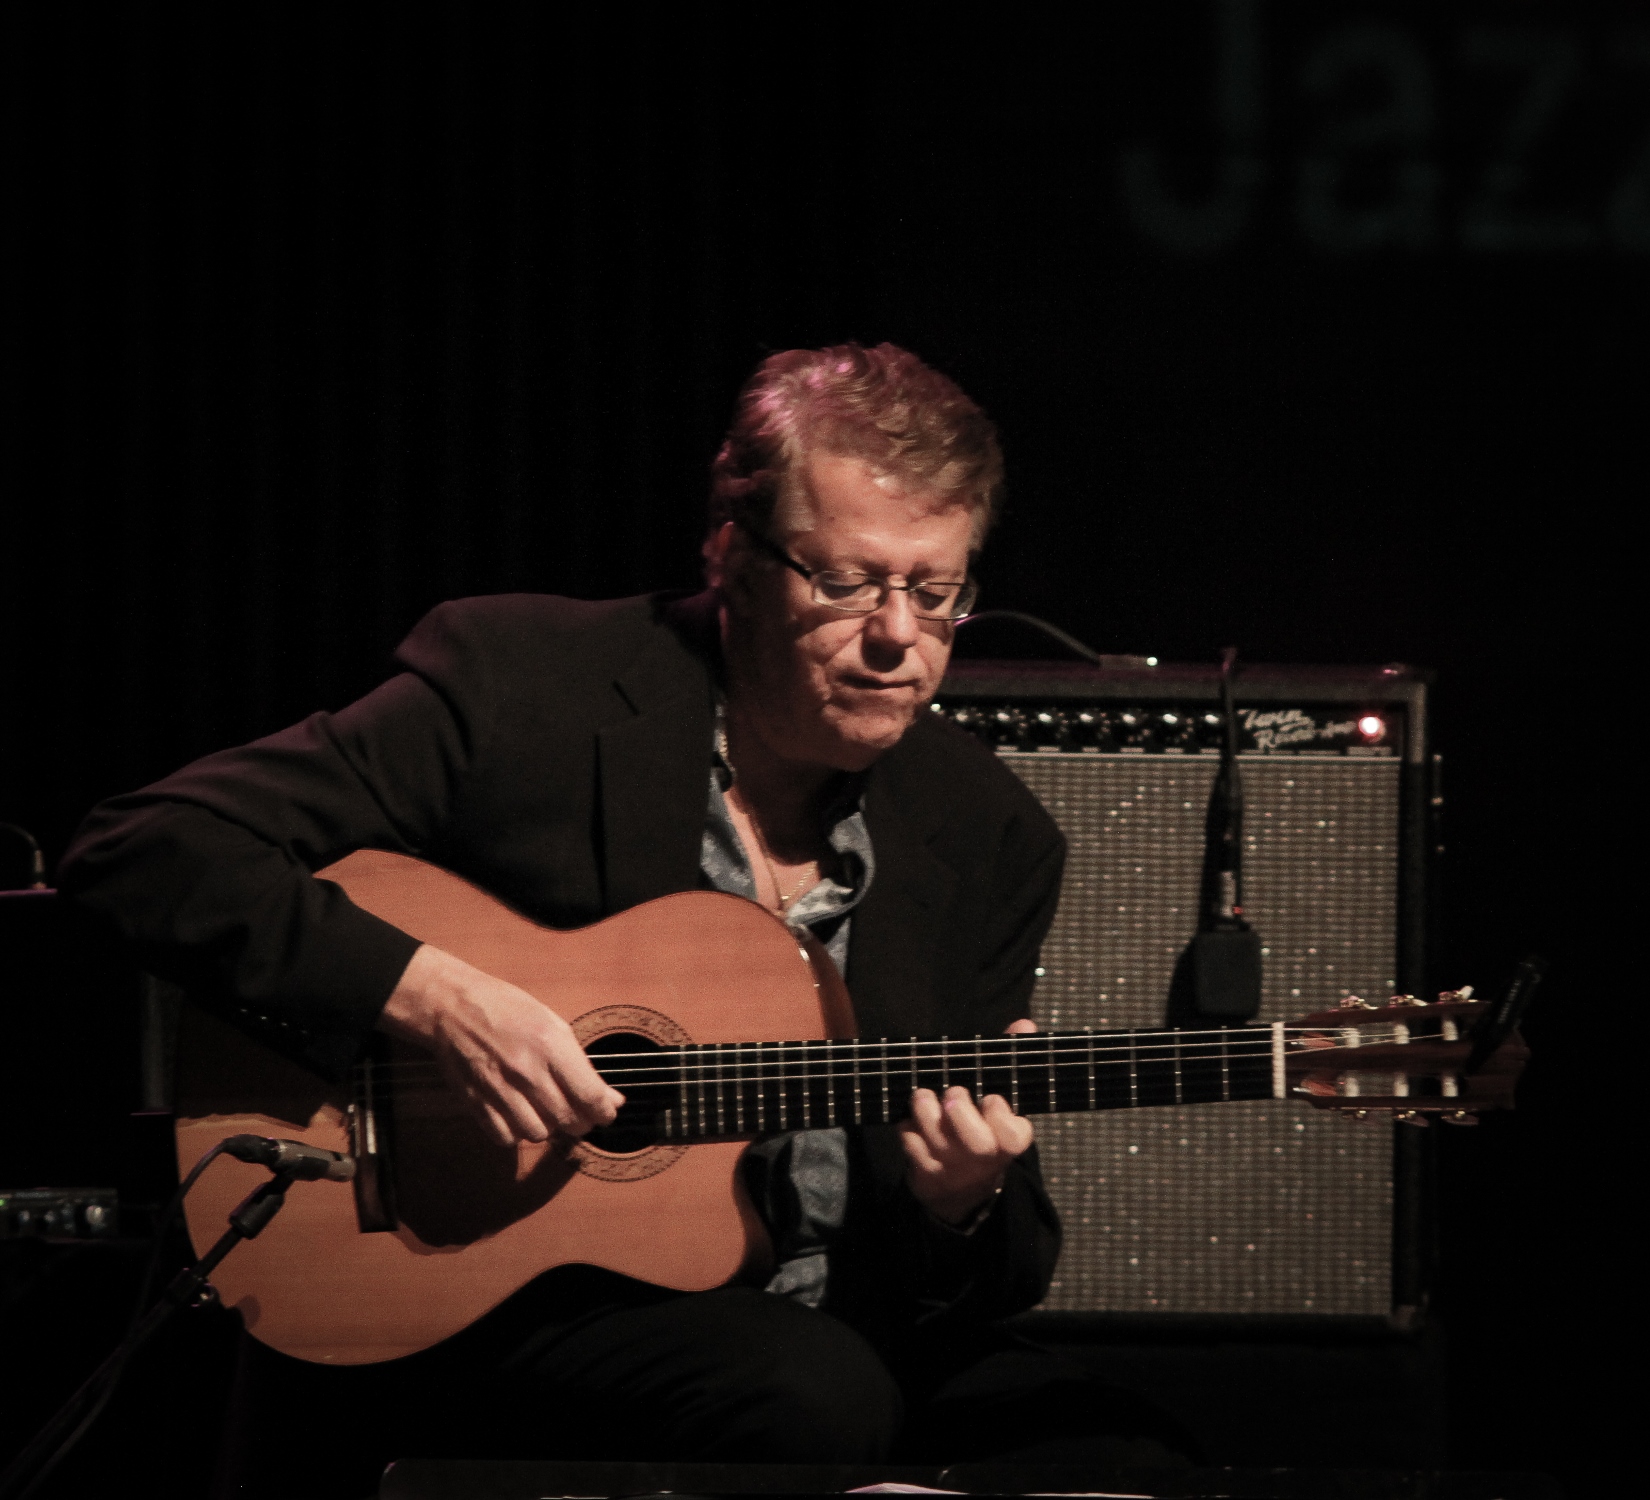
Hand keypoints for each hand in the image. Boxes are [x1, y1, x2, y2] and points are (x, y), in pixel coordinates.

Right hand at [378, 944, 624, 1146]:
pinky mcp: (476, 1104)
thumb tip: (611, 1099)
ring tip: (546, 1109)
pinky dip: (517, 1132)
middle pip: (568, 1120)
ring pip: (539, 1134)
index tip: (606, 1112)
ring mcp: (500, 1090)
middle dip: (581, 1121)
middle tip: (578, 1112)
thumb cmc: (507, 1009)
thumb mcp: (552, 1024)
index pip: (590, 1096)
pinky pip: (506, 1138)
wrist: (453, 1007)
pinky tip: (519, 1114)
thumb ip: (580, 1064)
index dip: (605, 1112)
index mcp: (550, 1045)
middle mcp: (527, 1071)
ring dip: (549, 1127)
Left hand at [899, 1018, 1036, 1225]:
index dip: (1001, 1117)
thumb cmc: (984, 1125)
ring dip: (926, 1114)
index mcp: (1009, 1138)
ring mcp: (954, 1167)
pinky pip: (912, 1147)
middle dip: (961, 1116)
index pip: (1015, 1136)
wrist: (963, 1184)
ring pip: (938, 1142)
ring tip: (922, 1095)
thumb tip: (1024, 1025)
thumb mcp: (1001, 1096)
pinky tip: (910, 1117)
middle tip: (951, 1094)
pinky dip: (907, 1128)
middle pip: (977, 1144)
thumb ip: (1010, 1059)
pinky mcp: (926, 1172)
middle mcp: (984, 1156)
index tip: (991, 1098)